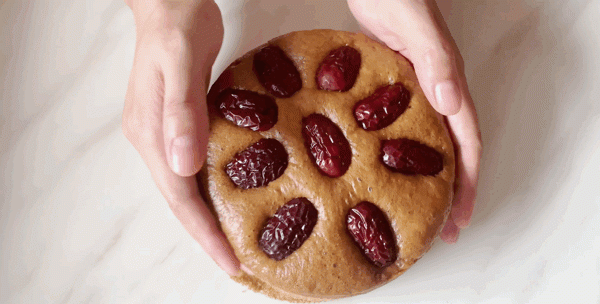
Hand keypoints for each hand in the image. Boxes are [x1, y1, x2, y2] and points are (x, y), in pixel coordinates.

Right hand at [122, 0, 240, 274]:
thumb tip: (183, 166)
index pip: (179, 196)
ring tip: (237, 243)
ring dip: (210, 218)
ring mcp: (166, 134)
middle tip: (239, 264)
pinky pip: (196, 168)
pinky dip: (213, 190)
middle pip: (180, 201)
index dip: (205, 232)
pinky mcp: (182, 124)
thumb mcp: (181, 62)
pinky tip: (233, 198)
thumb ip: (182, 112)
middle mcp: (154, 141)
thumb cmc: (177, 26)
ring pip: (187, 188)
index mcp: (151, 133)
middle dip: (208, 236)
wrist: (170, 3)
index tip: (230, 261)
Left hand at [348, 0, 481, 242]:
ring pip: (424, 141)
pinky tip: (378, 169)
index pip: (466, 140)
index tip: (460, 216)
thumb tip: (452, 102)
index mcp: (444, 79)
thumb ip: (433, 56)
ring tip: (415, 211)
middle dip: (450, 192)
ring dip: (424, 178)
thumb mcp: (412, 19)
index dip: (467, 182)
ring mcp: (410, 87)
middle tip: (440, 230)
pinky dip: (396, 152)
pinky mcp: (388, 84)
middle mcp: (433, 88)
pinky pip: (397, 126)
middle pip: (450, 149)